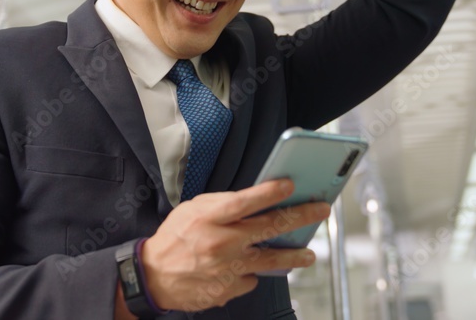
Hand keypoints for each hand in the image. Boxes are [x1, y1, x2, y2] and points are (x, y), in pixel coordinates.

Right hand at [139, 179, 330, 311]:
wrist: (155, 276)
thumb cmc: (175, 238)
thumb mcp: (193, 209)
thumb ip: (222, 205)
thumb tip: (255, 199)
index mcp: (208, 218)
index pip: (245, 202)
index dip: (270, 193)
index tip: (290, 185)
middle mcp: (221, 242)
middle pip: (268, 227)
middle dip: (299, 217)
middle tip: (320, 211)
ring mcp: (227, 269)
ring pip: (270, 260)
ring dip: (294, 255)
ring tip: (308, 254)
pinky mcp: (229, 289)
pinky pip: (251, 278)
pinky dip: (251, 272)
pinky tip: (245, 268)